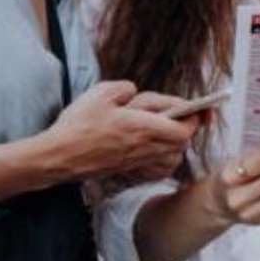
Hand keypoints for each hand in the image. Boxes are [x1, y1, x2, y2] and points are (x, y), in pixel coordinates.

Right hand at [47, 81, 198, 180]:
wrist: (58, 157)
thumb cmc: (78, 125)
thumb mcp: (101, 93)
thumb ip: (125, 88)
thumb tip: (135, 92)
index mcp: (143, 126)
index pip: (184, 128)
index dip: (196, 117)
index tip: (201, 108)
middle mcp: (146, 147)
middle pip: (182, 142)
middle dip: (185, 128)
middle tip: (181, 115)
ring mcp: (139, 162)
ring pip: (173, 156)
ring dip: (176, 143)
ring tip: (167, 130)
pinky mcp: (130, 171)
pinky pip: (159, 168)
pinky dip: (164, 159)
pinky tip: (155, 149)